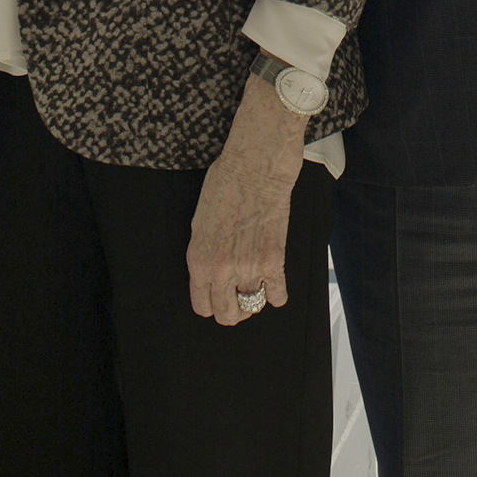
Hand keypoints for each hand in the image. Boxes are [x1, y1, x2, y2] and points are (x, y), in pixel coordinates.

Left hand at [188, 75, 308, 325]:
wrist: (255, 163)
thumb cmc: (226, 182)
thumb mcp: (200, 219)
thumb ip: (205, 251)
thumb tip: (211, 271)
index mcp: (198, 259)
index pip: (202, 305)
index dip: (212, 304)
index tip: (220, 298)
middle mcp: (220, 269)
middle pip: (227, 313)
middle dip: (234, 309)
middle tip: (240, 296)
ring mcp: (247, 267)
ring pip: (253, 306)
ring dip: (256, 299)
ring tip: (259, 286)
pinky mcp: (273, 259)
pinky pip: (278, 295)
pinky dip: (278, 293)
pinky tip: (276, 283)